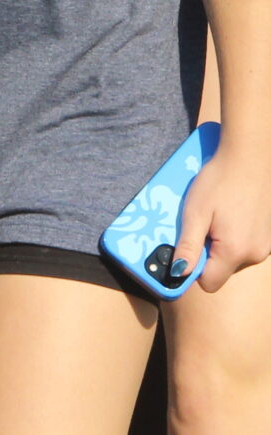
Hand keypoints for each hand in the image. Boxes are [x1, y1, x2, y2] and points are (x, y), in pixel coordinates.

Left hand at [174, 146, 270, 293]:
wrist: (249, 158)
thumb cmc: (219, 182)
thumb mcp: (194, 212)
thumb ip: (187, 246)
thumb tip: (178, 273)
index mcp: (235, 252)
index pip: (209, 282)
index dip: (192, 269)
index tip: (185, 249)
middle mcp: (255, 254)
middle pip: (222, 270)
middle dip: (206, 253)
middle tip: (200, 225)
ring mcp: (265, 245)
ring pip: (233, 258)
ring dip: (220, 244)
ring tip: (215, 217)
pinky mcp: (268, 236)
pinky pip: (245, 246)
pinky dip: (234, 236)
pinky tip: (229, 214)